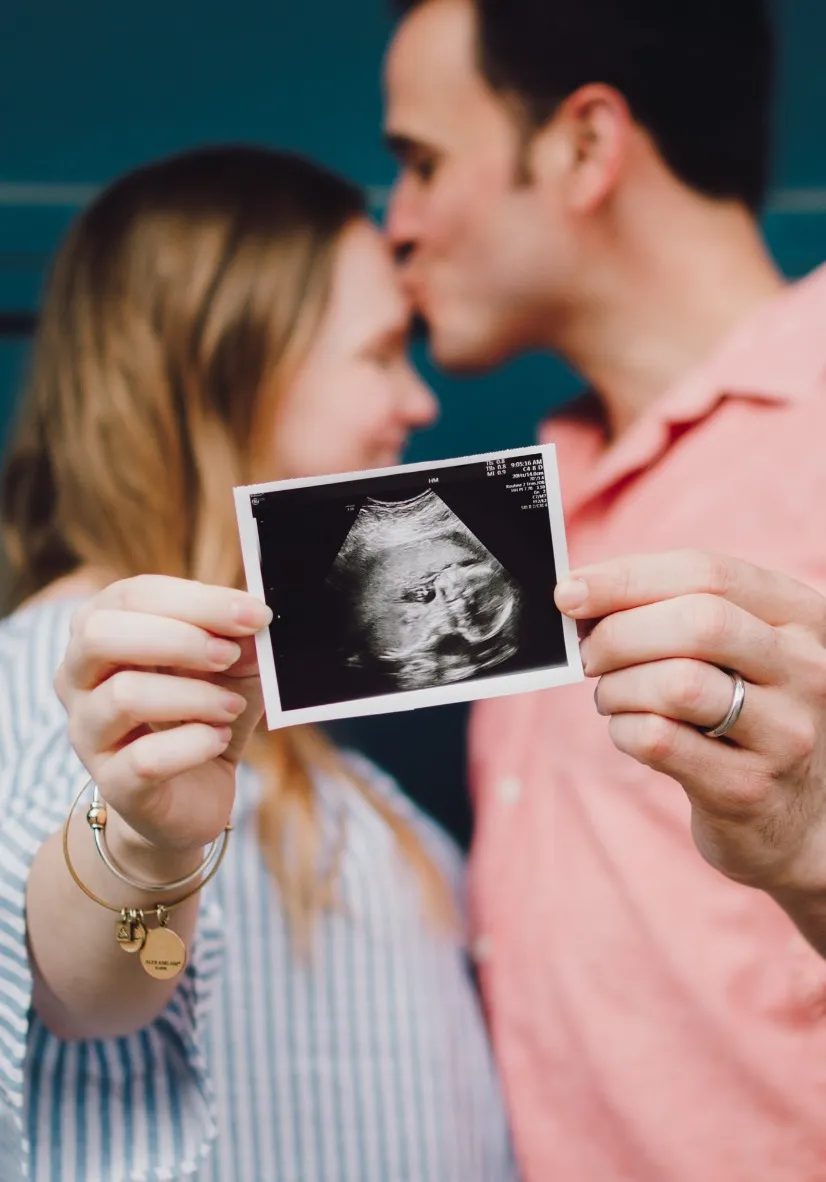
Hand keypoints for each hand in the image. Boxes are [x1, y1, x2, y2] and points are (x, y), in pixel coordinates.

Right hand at [55, 576, 272, 855]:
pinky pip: (145, 759)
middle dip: (178, 638)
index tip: (254, 614)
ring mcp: (88, 733)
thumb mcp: (230, 666)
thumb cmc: (203, 712)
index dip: (197, 600)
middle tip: (229, 655)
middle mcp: (78, 678)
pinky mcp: (113, 783)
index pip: (132, 595)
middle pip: (101, 635)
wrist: (193, 794)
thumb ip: (239, 638)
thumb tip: (254, 616)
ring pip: (124, 696)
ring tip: (231, 706)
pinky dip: (193, 744)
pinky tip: (217, 740)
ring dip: (194, 695)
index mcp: (101, 631)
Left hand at [554, 551, 825, 897]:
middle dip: (620, 633)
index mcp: (801, 617)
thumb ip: (674, 610)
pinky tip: (628, 731)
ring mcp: (784, 733)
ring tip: (611, 696)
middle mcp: (807, 669)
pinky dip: (623, 730)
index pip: (709, 573)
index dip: (627, 578)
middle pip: (698, 622)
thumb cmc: (745, 714)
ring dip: (618, 686)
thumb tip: (580, 593)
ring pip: (677, 683)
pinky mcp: (748, 788)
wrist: (793, 819)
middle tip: (589, 655)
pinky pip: (660, 740)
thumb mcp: (736, 652)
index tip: (571, 591)